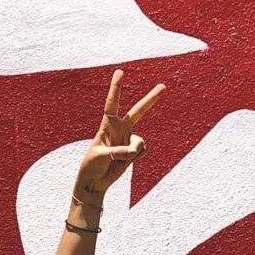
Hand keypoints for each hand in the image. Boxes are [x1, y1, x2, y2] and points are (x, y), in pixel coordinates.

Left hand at [73, 69, 164, 209]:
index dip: (116, 88)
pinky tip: (125, 162)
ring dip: (130, 153)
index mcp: (107, 126)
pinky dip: (135, 158)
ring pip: (139, 142)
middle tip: (163, 86)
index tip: (120, 72)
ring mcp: (128, 141)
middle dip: (151, 99)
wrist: (94, 182)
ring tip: (116, 161)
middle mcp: (120, 130)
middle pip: (138, 111)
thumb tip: (136, 149)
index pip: (112, 104)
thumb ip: (118, 151)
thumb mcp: (100, 156)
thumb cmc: (91, 166)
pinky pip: (142, 151)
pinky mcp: (134, 153)